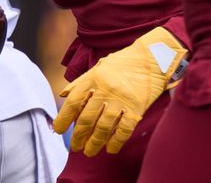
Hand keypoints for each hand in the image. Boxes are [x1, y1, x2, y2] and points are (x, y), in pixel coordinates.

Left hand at [53, 26, 187, 156]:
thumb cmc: (123, 63)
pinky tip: (110, 149)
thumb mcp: (98, 67)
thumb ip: (80, 82)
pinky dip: (116, 141)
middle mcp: (105, 90)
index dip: (63, 118)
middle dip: (78, 136)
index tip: (58, 130)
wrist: (152, 58)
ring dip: (94, 142)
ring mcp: (121, 100)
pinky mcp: (137, 108)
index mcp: (93, 79)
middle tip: (74, 147)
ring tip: (88, 152)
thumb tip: (63, 95)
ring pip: (103, 127)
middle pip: (87, 118)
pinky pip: (124, 129)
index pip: (74, 103)